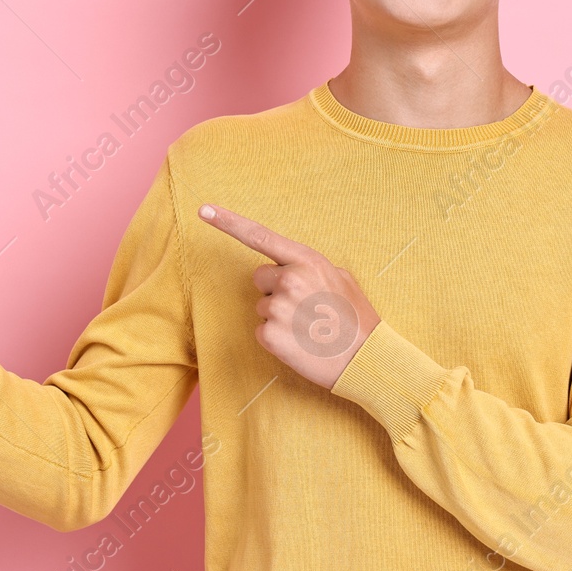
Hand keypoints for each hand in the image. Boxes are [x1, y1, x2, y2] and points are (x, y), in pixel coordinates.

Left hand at [198, 203, 380, 388]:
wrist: (367, 360)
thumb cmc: (356, 319)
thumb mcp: (341, 278)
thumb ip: (309, 266)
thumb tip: (289, 267)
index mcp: (307, 261)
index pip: (260, 236)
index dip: (229, 222)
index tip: (204, 210)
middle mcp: (289, 280)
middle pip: (260, 278)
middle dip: (275, 289)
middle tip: (305, 307)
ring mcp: (278, 309)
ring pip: (262, 306)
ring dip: (279, 316)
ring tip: (308, 327)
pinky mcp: (270, 336)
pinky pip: (261, 330)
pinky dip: (276, 338)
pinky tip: (301, 343)